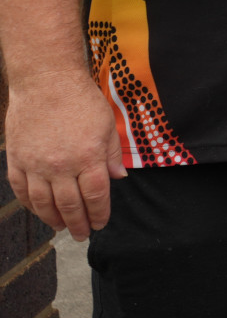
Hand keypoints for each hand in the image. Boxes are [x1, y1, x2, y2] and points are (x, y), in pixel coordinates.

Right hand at [4, 71, 124, 240]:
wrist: (46, 82)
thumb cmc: (82, 100)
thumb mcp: (107, 124)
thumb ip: (112, 153)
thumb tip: (118, 178)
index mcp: (88, 157)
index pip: (95, 195)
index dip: (99, 213)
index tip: (100, 224)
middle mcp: (61, 165)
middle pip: (70, 205)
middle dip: (78, 223)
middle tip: (81, 235)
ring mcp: (35, 164)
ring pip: (43, 203)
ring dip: (53, 219)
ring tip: (61, 227)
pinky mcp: (17, 159)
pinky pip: (21, 190)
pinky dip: (30, 204)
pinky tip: (38, 211)